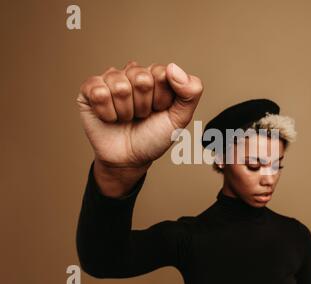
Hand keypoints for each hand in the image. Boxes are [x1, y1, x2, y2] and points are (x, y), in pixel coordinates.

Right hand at [76, 61, 202, 168]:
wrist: (129, 159)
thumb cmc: (153, 137)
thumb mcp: (180, 118)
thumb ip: (191, 92)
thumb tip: (174, 68)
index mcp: (155, 75)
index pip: (162, 74)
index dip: (162, 99)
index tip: (160, 110)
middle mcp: (132, 73)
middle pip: (141, 79)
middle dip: (144, 106)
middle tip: (142, 116)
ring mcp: (110, 79)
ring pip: (120, 87)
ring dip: (126, 112)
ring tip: (127, 118)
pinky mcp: (89, 89)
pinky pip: (99, 92)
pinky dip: (107, 113)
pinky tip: (110, 118)